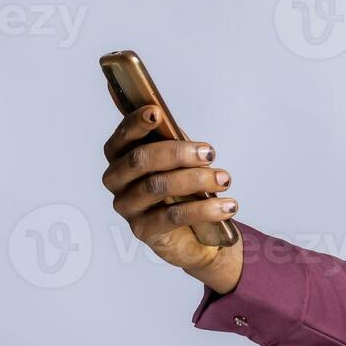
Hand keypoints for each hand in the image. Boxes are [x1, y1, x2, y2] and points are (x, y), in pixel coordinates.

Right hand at [101, 106, 242, 292]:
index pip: (121, 138)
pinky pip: (173, 216)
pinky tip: (227, 206)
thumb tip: (179, 130)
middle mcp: (117, 182)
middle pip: (139, 160)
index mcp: (122, 158)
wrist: (197, 232)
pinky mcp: (142, 230)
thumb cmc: (185, 188)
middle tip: (209, 152)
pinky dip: (204, 209)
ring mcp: (127, 207)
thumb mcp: (181, 161)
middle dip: (177, 152)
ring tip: (224, 179)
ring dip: (196, 179)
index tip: (157, 112)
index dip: (135, 124)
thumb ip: (175, 143)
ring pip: (157, 186)